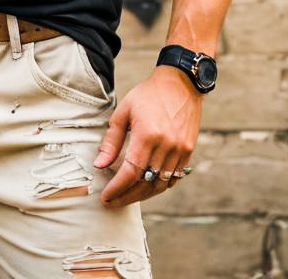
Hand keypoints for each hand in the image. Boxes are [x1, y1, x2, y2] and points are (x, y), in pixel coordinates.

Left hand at [93, 66, 202, 207]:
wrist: (180, 83)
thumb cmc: (148, 94)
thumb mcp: (124, 111)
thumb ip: (112, 140)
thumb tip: (99, 165)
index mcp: (148, 135)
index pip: (130, 173)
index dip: (117, 188)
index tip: (105, 197)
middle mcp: (166, 146)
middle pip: (145, 183)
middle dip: (126, 197)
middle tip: (112, 203)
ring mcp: (180, 151)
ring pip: (160, 185)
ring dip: (143, 195)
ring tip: (126, 197)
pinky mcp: (188, 152)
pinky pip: (174, 178)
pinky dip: (159, 186)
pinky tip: (147, 187)